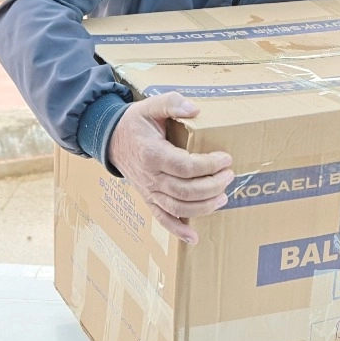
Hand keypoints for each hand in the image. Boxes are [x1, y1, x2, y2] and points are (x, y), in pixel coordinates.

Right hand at [107, 93, 233, 243]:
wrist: (109, 139)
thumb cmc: (134, 123)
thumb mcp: (150, 105)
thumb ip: (172, 103)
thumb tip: (195, 109)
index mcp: (153, 154)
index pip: (186, 166)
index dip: (209, 165)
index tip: (226, 159)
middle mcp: (150, 177)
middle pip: (186, 190)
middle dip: (213, 185)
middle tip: (229, 175)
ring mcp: (149, 191)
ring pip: (178, 207)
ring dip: (204, 206)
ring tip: (223, 197)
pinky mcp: (148, 199)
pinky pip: (162, 219)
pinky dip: (178, 230)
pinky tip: (194, 237)